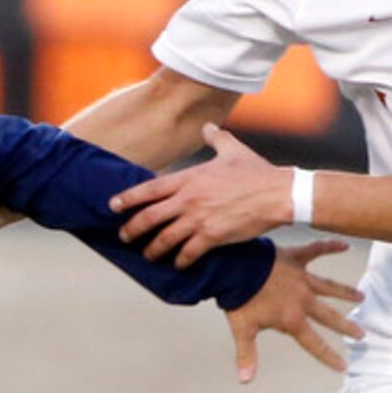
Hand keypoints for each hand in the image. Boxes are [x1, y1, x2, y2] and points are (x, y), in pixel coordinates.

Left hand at [111, 124, 292, 266]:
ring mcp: (199, 219)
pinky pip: (188, 253)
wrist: (278, 194)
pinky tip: (178, 265)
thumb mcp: (233, 150)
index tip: (113, 205)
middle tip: (123, 236)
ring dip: (153, 250)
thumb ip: (216, 139)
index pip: (150, 188)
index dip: (128, 198)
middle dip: (132, 229)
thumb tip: (208, 127)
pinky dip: (181, 261)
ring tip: (148, 255)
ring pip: (165, 239)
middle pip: (149, 217)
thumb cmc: (257, 172)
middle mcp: (189, 199)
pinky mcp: (213, 237)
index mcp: (190, 178)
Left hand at [223, 240, 362, 383]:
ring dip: (345, 292)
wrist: (235, 268)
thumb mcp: (242, 330)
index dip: (328, 356)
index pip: (314, 343)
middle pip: (329, 317)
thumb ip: (247, 355)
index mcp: (291, 319)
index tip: (343, 366)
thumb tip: (245, 381)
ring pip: (329, 287)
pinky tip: (344, 244)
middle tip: (361, 334)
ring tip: (361, 296)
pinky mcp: (296, 259)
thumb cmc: (238, 299)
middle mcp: (303, 300)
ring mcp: (302, 279)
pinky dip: (330, 247)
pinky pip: (317, 250)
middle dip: (346, 326)